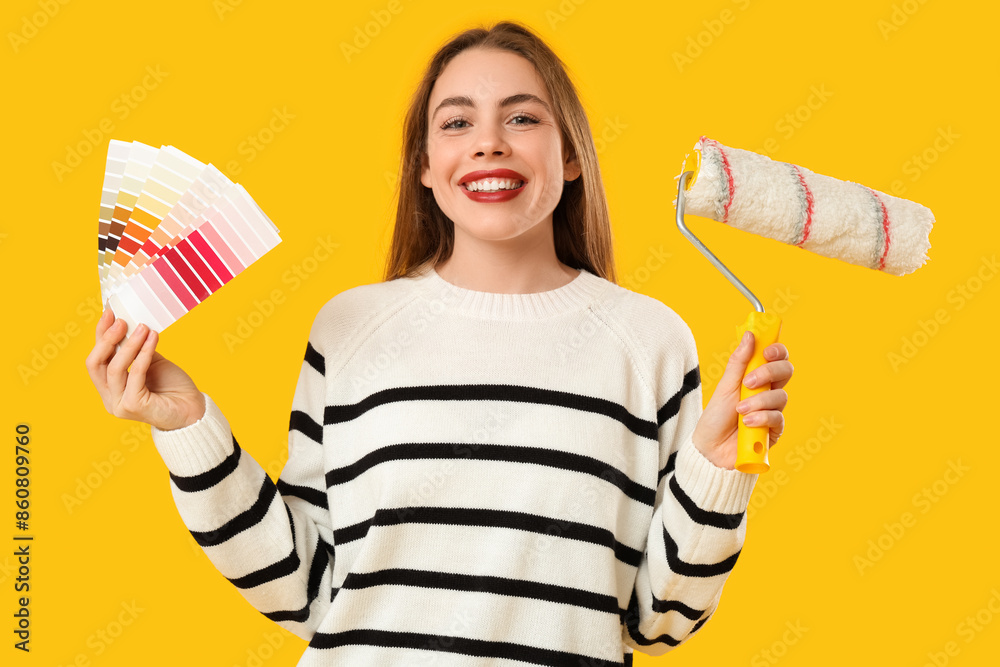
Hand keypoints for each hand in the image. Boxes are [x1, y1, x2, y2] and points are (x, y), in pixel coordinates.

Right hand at [85, 307, 205, 430]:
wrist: (193, 409)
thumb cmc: (172, 386)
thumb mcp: (150, 362)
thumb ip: (135, 349)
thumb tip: (127, 323)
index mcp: (109, 387)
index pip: (96, 358)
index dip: (100, 335)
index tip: (109, 313)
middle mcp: (109, 398)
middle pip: (95, 364)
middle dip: (107, 339)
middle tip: (122, 320)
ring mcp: (119, 404)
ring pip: (115, 368)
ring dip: (129, 344)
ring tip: (143, 327)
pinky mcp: (133, 406)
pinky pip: (135, 373)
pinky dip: (144, 353)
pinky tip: (153, 338)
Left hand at [691, 331, 792, 470]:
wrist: (710, 448)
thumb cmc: (716, 417)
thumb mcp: (725, 386)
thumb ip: (739, 362)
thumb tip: (750, 335)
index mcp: (757, 377)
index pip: (776, 358)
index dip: (777, 351)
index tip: (767, 351)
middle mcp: (769, 391)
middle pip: (786, 371)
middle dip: (769, 373)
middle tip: (749, 381)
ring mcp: (773, 410)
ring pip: (781, 396)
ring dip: (758, 402)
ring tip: (740, 410)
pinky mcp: (775, 430)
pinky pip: (778, 418)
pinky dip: (762, 418)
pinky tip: (747, 423)